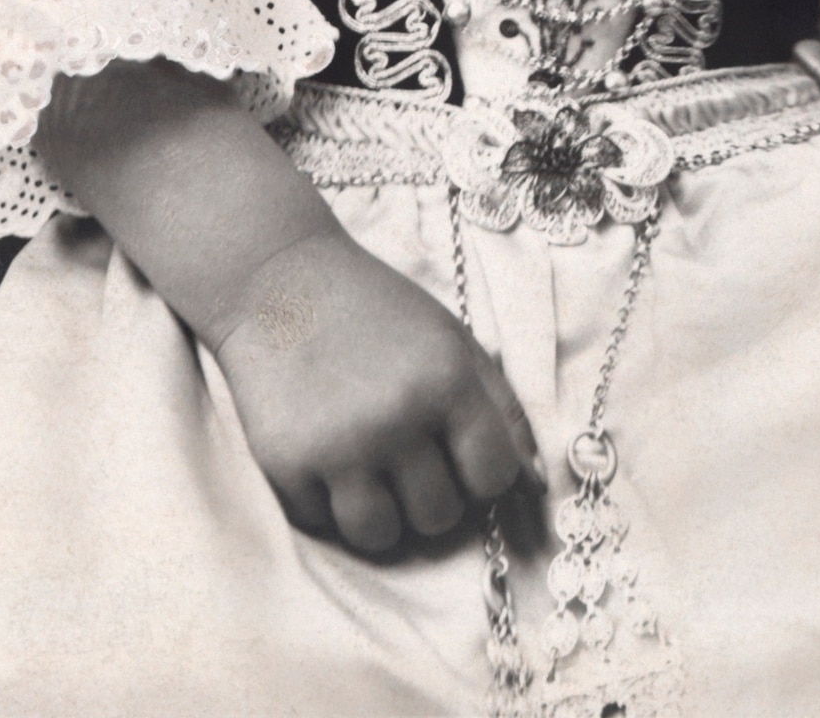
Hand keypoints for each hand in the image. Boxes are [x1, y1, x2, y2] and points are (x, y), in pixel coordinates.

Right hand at [209, 227, 541, 556]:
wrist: (280, 281)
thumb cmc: (378, 311)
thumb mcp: (452, 340)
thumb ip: (502, 409)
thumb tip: (539, 485)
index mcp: (447, 380)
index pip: (492, 477)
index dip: (481, 473)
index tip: (460, 455)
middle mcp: (396, 419)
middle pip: (439, 516)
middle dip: (430, 494)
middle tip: (408, 455)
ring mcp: (338, 448)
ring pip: (382, 537)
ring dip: (381, 513)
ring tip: (371, 468)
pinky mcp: (287, 466)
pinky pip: (323, 525)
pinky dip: (327, 502)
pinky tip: (325, 455)